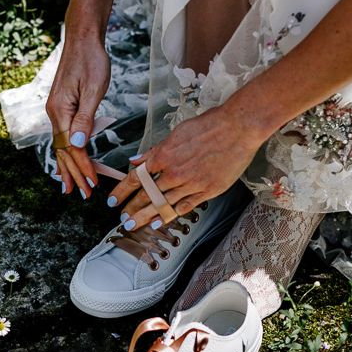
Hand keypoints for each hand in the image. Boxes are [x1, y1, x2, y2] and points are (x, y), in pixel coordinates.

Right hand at [45, 37, 109, 197]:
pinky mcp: (61, 107)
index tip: (92, 183)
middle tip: (82, 194)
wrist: (82, 39)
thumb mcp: (94, 89)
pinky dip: (67, 153)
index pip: (72, 147)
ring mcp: (56, 111)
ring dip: (68, 167)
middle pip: (63, 151)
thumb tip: (77, 144)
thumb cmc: (92, 60)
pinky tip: (68, 162)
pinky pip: (63, 136)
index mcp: (60, 111)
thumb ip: (85, 119)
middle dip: (73, 174)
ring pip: (61, 146)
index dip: (82, 167)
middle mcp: (54, 113)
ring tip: (71, 187)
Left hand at [108, 104, 263, 228]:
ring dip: (145, 216)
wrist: (238, 128)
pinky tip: (157, 223)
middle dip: (131, 209)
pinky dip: (168, 216)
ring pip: (162, 204)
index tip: (113, 201)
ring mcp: (191, 184)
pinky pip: (183, 207)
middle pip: (146, 195)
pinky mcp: (206, 191)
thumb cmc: (209, 126)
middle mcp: (174, 172)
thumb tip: (135, 160)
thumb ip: (154, 150)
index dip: (122, 191)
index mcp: (164, 155)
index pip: (136, 177)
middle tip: (123, 219)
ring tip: (133, 224)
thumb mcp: (176, 133)